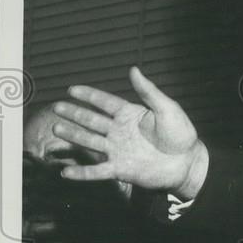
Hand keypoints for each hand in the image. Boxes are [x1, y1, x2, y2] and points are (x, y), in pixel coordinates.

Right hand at [52, 67, 208, 199]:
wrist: (186, 163)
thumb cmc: (180, 134)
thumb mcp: (166, 108)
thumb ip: (148, 91)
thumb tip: (134, 69)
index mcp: (130, 114)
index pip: (105, 102)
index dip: (89, 95)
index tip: (72, 89)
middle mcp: (120, 131)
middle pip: (92, 120)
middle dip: (74, 113)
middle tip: (57, 107)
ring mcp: (118, 150)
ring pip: (90, 141)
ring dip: (73, 135)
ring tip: (56, 128)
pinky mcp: (120, 169)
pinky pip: (97, 171)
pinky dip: (82, 173)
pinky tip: (65, 173)